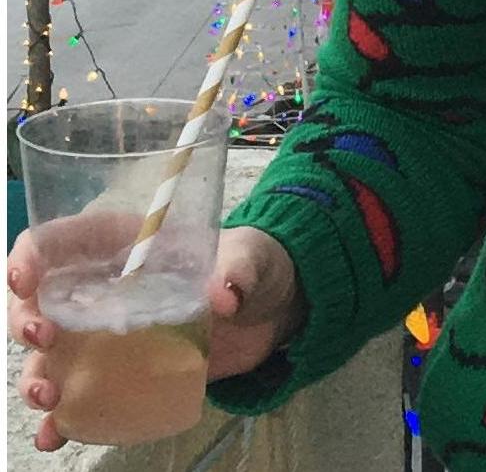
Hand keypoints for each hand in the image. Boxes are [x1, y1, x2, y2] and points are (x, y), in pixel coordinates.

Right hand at [9, 224, 304, 449]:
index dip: (31, 255)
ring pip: (48, 357)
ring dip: (35, 377)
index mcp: (125, 245)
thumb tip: (224, 296)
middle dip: (25, 320)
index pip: (60, 241)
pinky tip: (54, 435)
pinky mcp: (120, 373)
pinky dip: (61, 420)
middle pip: (39, 301)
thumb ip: (239, 271)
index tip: (25, 278)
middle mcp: (104, 290)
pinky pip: (78, 398)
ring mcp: (107, 335)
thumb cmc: (253, 266)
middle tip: (42, 338)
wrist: (270, 311)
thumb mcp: (251, 258)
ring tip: (48, 396)